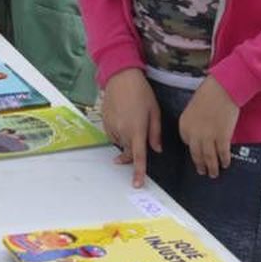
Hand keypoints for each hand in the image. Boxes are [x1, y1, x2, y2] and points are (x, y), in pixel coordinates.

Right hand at [101, 67, 160, 188]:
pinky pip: (113, 135)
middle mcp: (122, 132)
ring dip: (127, 140)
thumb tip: (156, 149)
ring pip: (121, 143)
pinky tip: (123, 118)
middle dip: (133, 153)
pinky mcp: (104, 123)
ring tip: (132, 120)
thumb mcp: (154, 111)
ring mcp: (111, 128)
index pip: (138, 157)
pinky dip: (119, 133)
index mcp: (137, 130)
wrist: (120, 77)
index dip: (138, 172)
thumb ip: (155, 133)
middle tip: (140, 142)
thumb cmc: (141, 93)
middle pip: (128, 152)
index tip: (136, 184)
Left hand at [178, 77, 239, 178]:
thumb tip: (200, 135)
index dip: (193, 148)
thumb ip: (194, 124)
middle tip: (203, 171)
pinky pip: (222, 153)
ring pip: (209, 158)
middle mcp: (193, 134)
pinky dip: (224, 160)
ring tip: (214, 173)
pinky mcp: (222, 137)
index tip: (197, 154)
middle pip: (196, 154)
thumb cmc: (208, 94)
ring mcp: (208, 137)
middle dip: (200, 165)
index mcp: (184, 125)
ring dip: (212, 167)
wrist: (222, 90)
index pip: (186, 142)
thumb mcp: (193, 109)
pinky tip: (225, 164)